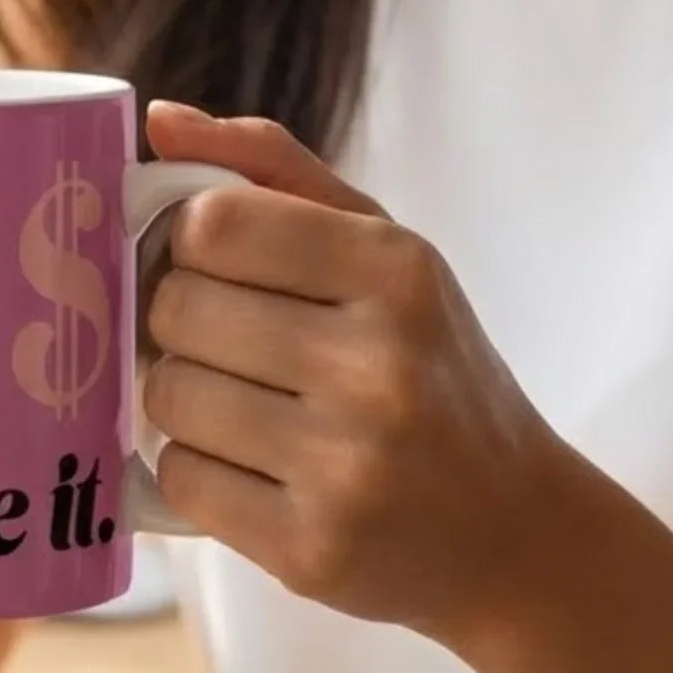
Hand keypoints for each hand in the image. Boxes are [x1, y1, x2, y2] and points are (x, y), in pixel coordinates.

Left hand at [141, 102, 578, 646]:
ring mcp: (347, 465)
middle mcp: (378, 364)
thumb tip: (158, 121)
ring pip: (166, 396)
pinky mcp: (312, 550)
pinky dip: (196, 471)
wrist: (514, 534)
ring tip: (244, 409)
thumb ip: (273, 172)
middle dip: (181, 325)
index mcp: (396, 270)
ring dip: (182, 401)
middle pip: (176, 308)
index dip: (188, 244)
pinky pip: (179, 480)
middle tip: (228, 346)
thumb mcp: (386, 254)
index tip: (214, 269)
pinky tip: (252, 471)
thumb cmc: (432, 372)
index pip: (212, 222)